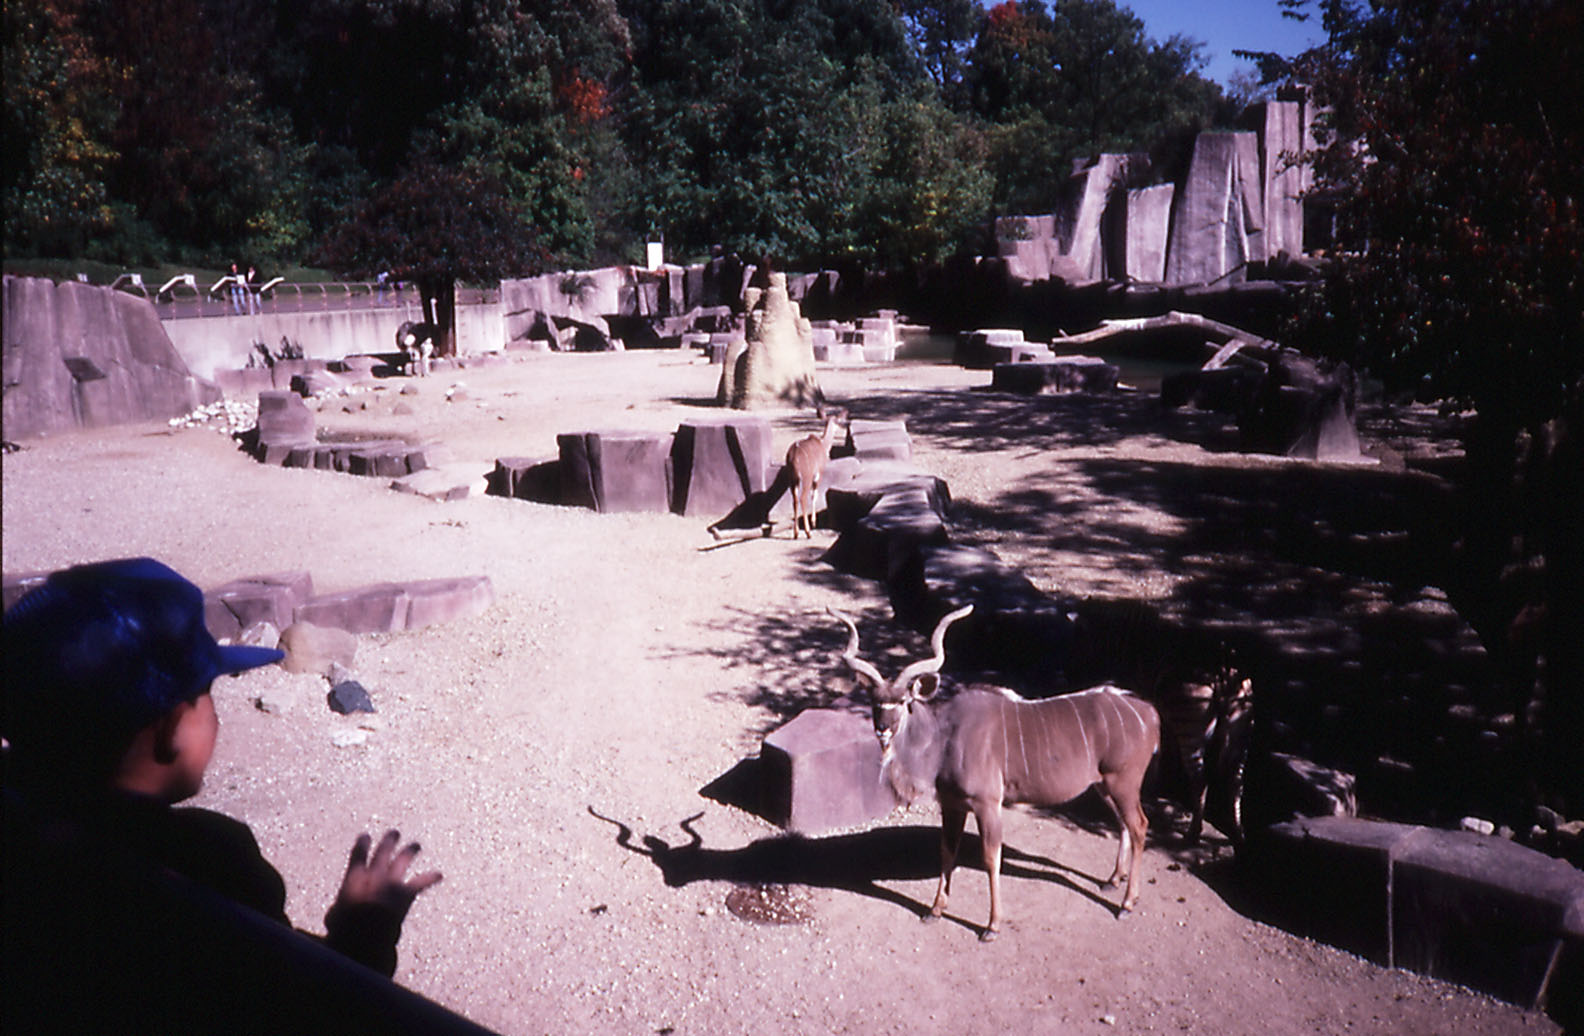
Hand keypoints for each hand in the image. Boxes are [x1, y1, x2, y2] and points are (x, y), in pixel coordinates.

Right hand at [323, 829, 440, 974]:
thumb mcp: (334, 918)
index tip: (365, 836)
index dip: (362, 842)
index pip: (358, 852)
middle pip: (383, 850)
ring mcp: (392, 881)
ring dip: (410, 850)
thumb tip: (338, 914)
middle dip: (389, 840)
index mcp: (354, 876)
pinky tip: (439, 875)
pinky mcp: (406, 893)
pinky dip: (430, 878)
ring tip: (416, 845)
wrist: (366, 933)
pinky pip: (421, 882)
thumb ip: (337, 912)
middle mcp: (375, 873)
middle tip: (394, 833)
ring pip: (403, 858)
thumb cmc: (345, 929)